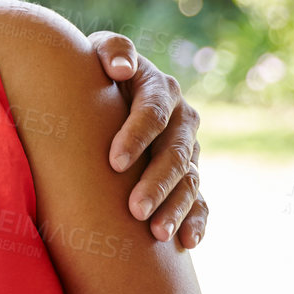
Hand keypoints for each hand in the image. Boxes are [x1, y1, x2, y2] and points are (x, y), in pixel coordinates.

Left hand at [86, 32, 206, 247]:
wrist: (106, 91)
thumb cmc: (93, 71)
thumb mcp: (97, 51)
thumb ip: (111, 50)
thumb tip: (121, 67)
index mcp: (160, 89)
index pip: (153, 113)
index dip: (136, 137)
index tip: (113, 162)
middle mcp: (181, 119)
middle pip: (175, 153)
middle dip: (156, 183)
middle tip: (134, 209)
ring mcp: (188, 149)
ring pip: (189, 181)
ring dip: (175, 208)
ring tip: (156, 233)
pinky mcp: (189, 174)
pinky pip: (200, 200)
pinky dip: (195, 220)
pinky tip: (186, 243)